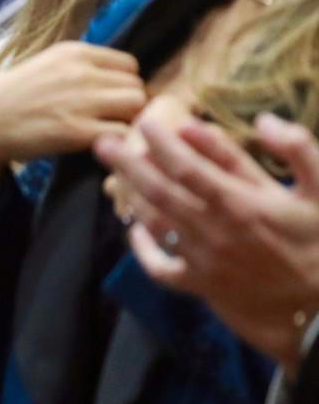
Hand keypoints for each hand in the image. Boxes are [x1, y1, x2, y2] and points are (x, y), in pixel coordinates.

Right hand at [0, 42, 144, 222]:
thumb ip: (81, 68)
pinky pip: (123, 133)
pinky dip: (119, 142)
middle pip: (136, 86)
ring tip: (108, 133)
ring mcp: (81, 101)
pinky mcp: (77, 131)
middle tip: (110, 122)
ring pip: (137, 106)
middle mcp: (81, 72)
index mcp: (75, 52)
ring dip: (128, 122)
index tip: (110, 102)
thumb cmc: (12, 97)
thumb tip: (118, 81)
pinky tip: (101, 146)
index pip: (129, 65)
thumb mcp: (47, 66)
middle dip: (129, 106)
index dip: (123, 85)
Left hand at [96, 111, 318, 368]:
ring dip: (132, 196)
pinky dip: (142, 249)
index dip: (161, 142)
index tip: (146, 122)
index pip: (187, 165)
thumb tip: (263, 119)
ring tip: (115, 175)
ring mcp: (203, 258)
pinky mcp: (201, 284)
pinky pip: (160, 268)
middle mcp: (213, 228)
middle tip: (104, 143)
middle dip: (128, 164)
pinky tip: (136, 231)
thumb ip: (299, 149)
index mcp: (240, 202)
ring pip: (155, 221)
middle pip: (158, 190)